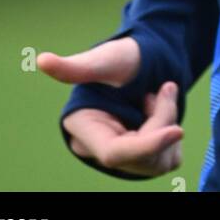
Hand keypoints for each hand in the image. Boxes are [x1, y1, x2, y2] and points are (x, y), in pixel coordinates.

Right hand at [38, 38, 182, 177]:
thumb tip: (41, 60)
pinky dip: (172, 135)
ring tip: (155, 97)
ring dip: (167, 124)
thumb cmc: (119, 58)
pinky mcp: (144, 160)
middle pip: (141, 158)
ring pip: (158, 162)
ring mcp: (124, 159)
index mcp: (85, 128)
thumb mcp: (103, 59)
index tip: (177, 130)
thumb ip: (76, 67)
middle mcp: (101, 149)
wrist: (141, 61)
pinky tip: (160, 112)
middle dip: (161, 122)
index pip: (115, 153)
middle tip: (164, 88)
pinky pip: (169, 159)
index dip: (146, 146)